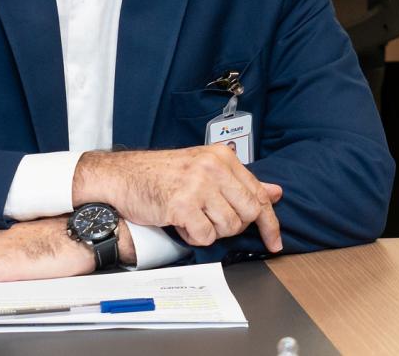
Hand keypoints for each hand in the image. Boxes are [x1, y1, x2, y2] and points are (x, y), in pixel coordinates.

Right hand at [74, 147, 283, 250]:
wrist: (123, 176)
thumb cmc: (162, 174)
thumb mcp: (204, 169)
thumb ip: (240, 182)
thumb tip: (275, 191)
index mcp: (222, 157)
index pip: (258, 194)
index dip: (270, 223)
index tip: (274, 241)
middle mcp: (212, 167)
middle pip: (248, 214)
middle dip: (233, 226)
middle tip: (212, 220)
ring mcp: (197, 185)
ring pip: (228, 228)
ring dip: (210, 230)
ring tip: (192, 216)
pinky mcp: (182, 205)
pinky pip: (205, 236)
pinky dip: (194, 236)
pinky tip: (181, 223)